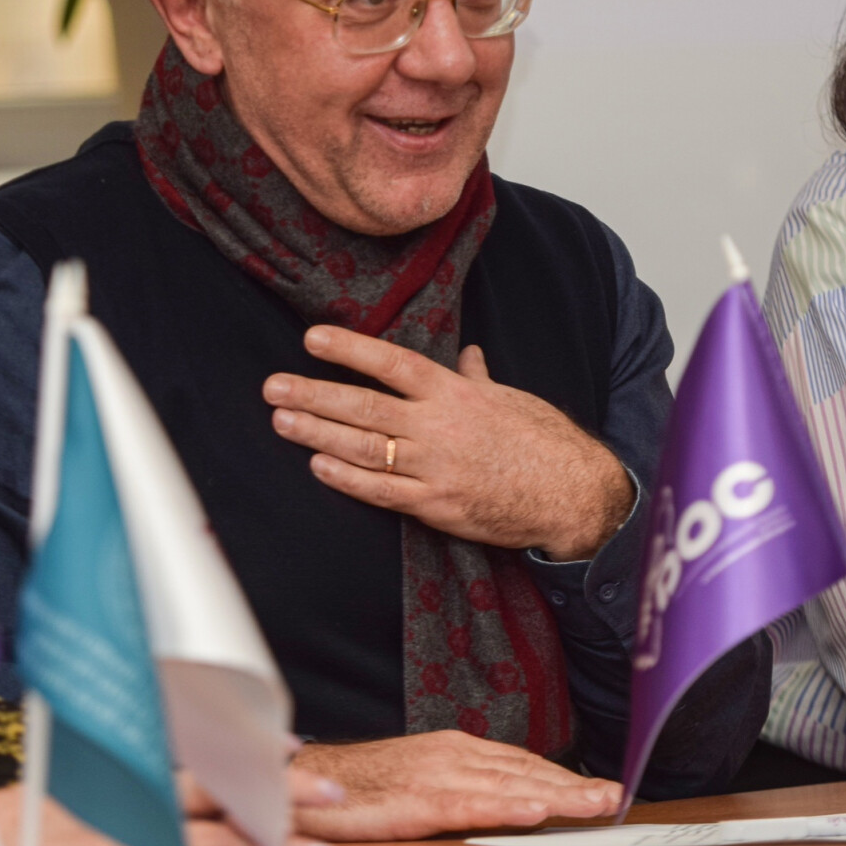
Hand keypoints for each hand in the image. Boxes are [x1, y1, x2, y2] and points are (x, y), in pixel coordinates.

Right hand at [0, 771, 369, 845]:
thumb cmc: (12, 819)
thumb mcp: (73, 777)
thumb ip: (124, 765)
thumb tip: (166, 743)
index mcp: (127, 781)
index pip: (201, 765)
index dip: (252, 759)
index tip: (297, 749)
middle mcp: (133, 820)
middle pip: (220, 811)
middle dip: (280, 808)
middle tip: (331, 799)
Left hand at [265, 328, 634, 560]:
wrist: (572, 494)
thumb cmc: (543, 441)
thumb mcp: (510, 398)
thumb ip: (477, 378)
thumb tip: (468, 354)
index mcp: (455, 393)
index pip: (392, 363)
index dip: (350, 349)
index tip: (312, 339)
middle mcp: (439, 427)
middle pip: (364, 406)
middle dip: (314, 395)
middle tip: (273, 387)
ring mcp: (434, 468)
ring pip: (364, 447)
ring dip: (318, 434)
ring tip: (281, 421)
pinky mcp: (435, 505)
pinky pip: (382, 492)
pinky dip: (347, 479)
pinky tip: (318, 466)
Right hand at [289, 731, 621, 841]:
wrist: (305, 782)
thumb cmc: (359, 788)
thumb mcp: (418, 781)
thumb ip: (460, 788)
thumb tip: (503, 798)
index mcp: (454, 751)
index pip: (523, 764)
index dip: (565, 778)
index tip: (601, 790)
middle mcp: (451, 757)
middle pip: (525, 772)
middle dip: (574, 786)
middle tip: (616, 797)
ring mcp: (434, 777)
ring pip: (508, 786)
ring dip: (557, 794)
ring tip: (596, 803)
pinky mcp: (415, 803)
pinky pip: (468, 805)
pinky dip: (505, 806)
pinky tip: (535, 810)